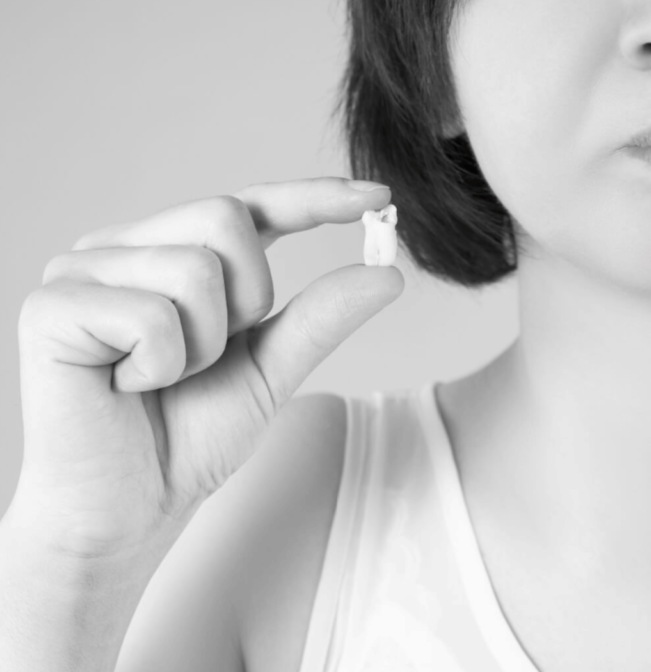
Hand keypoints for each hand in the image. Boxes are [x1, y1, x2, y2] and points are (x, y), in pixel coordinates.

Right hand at [13, 177, 401, 559]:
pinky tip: (128, 387)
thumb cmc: (187, 438)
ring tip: (163, 378)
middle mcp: (125, 248)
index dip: (313, 197)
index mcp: (174, 254)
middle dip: (246, 299)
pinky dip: (162, 364)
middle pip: (225, 216)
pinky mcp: (52, 306)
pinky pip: (150, 314)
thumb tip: (388, 274)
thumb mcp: (272, 370)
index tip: (378, 195)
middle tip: (208, 355)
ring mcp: (82, 271)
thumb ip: (321, 318)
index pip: (250, 204)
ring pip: (194, 266)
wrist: (128, 509)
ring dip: (202, 344)